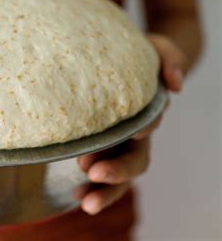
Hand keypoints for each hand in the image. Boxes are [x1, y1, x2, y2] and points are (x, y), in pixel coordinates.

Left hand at [75, 33, 185, 214]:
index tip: (135, 130)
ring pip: (115, 176)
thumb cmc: (140, 56)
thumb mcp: (157, 48)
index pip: (147, 128)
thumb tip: (174, 85)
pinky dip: (87, 187)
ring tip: (84, 202)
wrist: (125, 64)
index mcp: (146, 114)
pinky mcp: (96, 149)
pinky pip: (96, 173)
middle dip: (117, 171)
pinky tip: (74, 194)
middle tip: (94, 174)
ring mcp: (115, 146)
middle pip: (133, 162)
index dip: (141, 131)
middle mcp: (132, 136)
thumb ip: (170, 58)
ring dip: (102, 191)